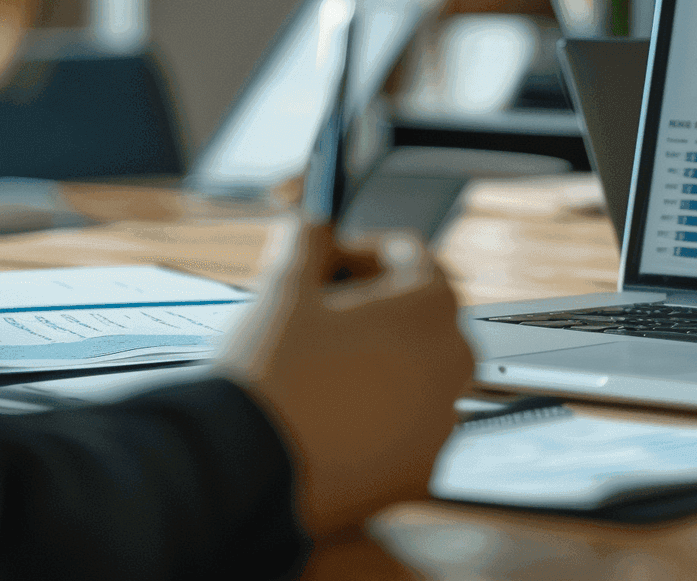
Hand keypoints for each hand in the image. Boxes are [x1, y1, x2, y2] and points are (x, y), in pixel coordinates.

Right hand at [217, 218, 475, 538]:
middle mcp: (451, 365)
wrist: (244, 472)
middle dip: (376, 304)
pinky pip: (405, 429)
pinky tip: (327, 415)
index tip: (331, 257)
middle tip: (321, 309)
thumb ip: (307, 242)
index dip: (366, 249)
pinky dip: (376, 415)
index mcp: (431, 310)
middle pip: (422, 315)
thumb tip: (312, 225)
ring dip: (377, 361)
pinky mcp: (419, 470)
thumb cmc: (270, 380)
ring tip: (318, 366)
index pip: (415, 256)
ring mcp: (440, 423)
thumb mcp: (282, 289)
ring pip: (415, 374)